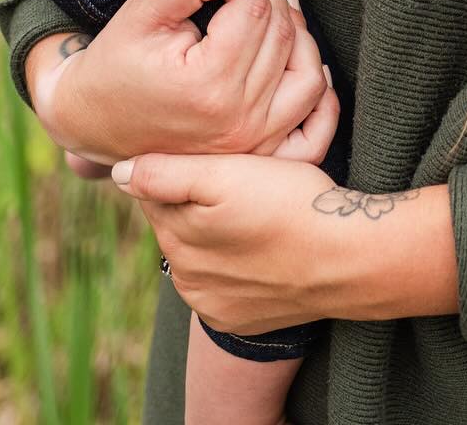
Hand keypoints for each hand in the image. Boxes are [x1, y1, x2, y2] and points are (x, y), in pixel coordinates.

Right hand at [25, 0, 337, 165]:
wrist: (92, 123)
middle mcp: (238, 118)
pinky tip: (303, 52)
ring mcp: (252, 142)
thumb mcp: (141, 12)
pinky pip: (311, 123)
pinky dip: (316, 84)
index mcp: (208, 83)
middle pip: (280, 33)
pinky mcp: (256, 152)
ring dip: (298, 27)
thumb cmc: (114, 63)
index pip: (254, 7)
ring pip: (305, 72)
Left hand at [111, 155, 459, 333]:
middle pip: (178, 221)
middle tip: (240, 172)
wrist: (349, 257)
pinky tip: (262, 239)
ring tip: (255, 203)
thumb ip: (167, 173)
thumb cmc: (291, 203)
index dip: (181, 162)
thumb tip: (118, 172)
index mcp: (176, 239)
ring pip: (202, 250)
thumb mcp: (227, 174)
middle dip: (198, 195)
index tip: (212, 147)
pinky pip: (226, 280)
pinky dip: (237, 259)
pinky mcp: (241, 318)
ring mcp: (214, 304)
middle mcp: (186, 279)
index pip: (158, 189)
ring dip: (217, 228)